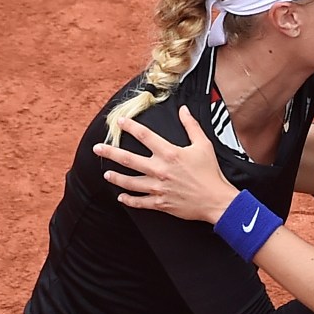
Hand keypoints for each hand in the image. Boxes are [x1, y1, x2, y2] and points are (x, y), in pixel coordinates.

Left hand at [94, 107, 236, 223]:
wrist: (216, 200)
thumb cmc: (210, 173)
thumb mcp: (203, 145)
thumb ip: (191, 126)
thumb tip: (183, 110)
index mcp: (169, 153)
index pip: (144, 136)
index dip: (130, 127)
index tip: (119, 122)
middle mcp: (160, 170)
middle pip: (129, 159)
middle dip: (111, 152)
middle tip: (97, 148)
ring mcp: (158, 187)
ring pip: (130, 182)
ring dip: (116, 177)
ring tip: (106, 173)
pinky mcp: (160, 202)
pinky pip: (140, 201)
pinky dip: (129, 200)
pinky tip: (121, 197)